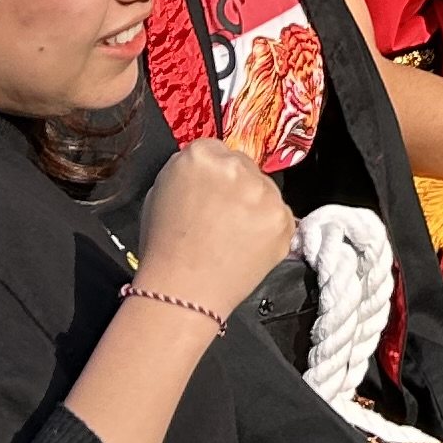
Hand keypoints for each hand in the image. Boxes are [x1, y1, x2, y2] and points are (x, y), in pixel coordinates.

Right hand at [137, 134, 295, 312]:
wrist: (182, 292)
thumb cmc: (163, 247)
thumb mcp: (159, 192)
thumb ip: (186, 170)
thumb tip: (207, 168)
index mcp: (200, 155)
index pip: (216, 149)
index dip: (211, 173)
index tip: (208, 192)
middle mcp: (237, 168)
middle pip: (244, 166)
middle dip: (236, 187)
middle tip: (221, 217)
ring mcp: (264, 194)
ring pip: (265, 190)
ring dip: (254, 206)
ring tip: (232, 236)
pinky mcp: (284, 220)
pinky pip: (280, 215)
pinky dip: (268, 228)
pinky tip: (247, 245)